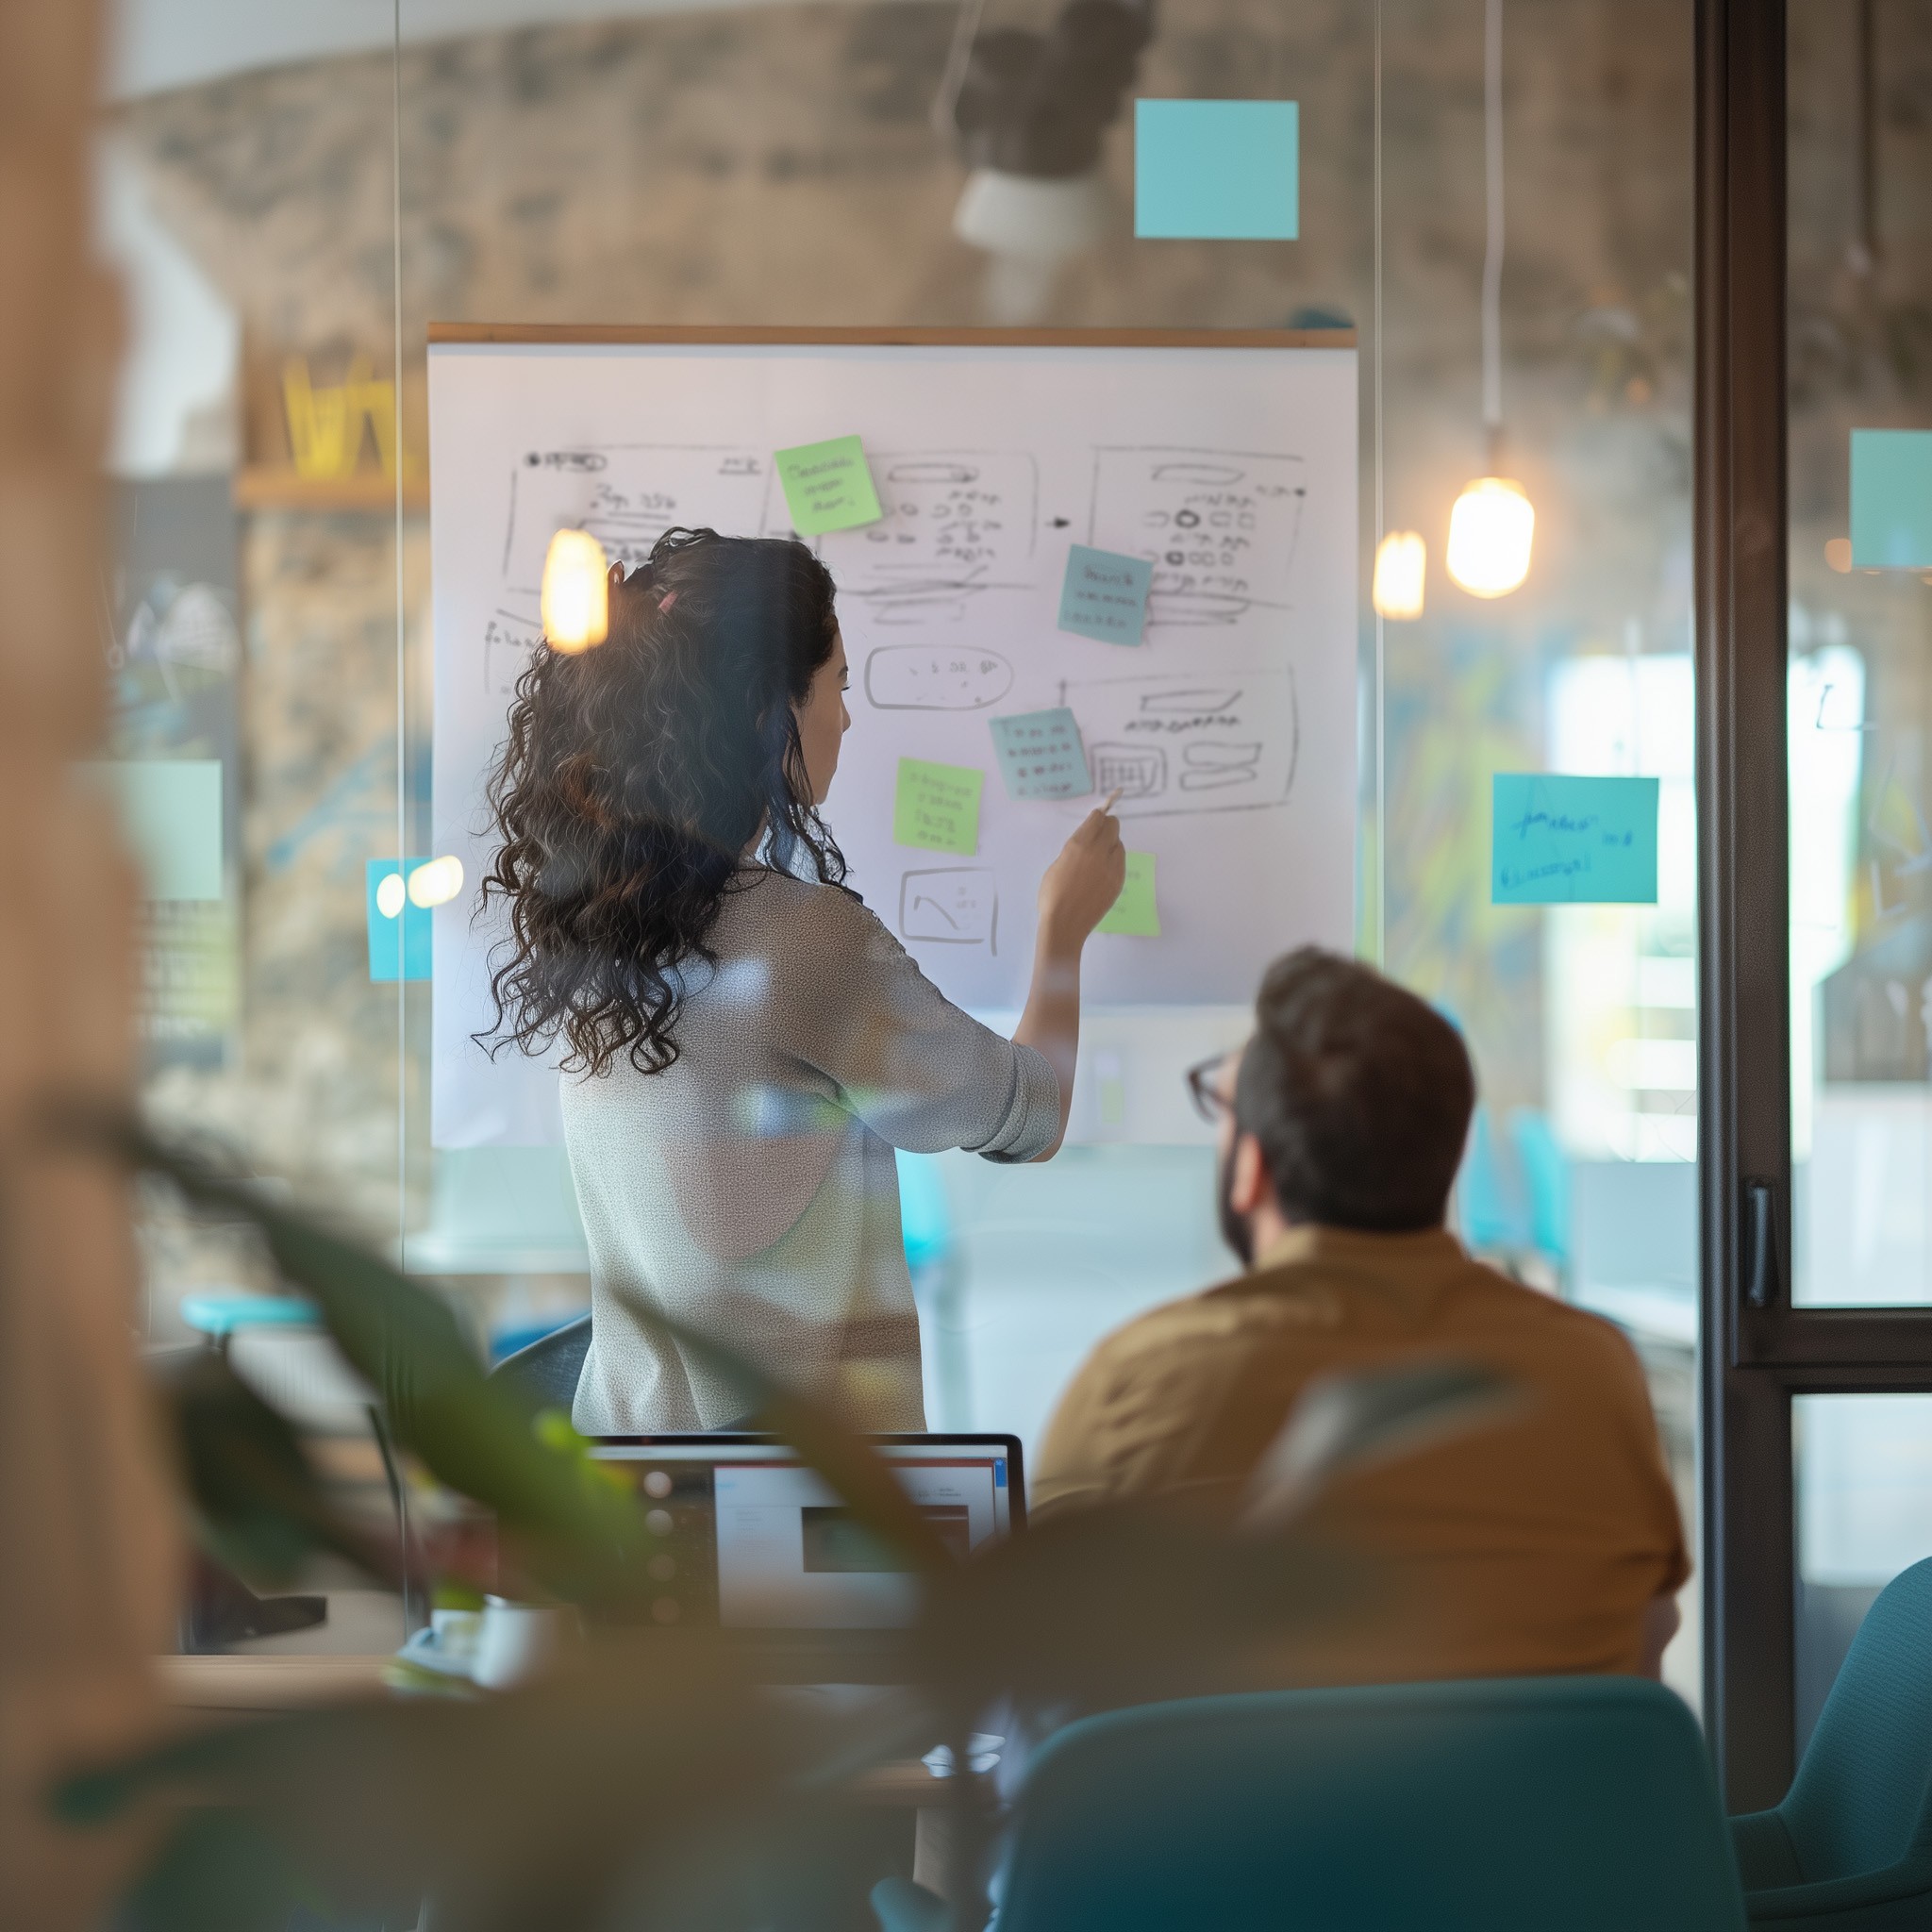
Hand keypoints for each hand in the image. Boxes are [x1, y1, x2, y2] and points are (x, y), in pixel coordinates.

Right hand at [1036, 794, 1126, 951]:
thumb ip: (1074, 851)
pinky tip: (1105, 868)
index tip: (1095, 818)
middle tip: (1101, 831)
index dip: (1096, 817)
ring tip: (1100, 853)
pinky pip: (1121, 861)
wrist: (1065, 924)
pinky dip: (1115, 859)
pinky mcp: (1118, 881)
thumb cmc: (1051, 895)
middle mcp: (1099, 852)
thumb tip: (1085, 844)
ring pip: (1119, 843)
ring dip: (1112, 843)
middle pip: (1113, 826)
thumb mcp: (1057, 865)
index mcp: (1079, 845)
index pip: (1097, 819)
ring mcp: (1112, 868)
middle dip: (1107, 825)